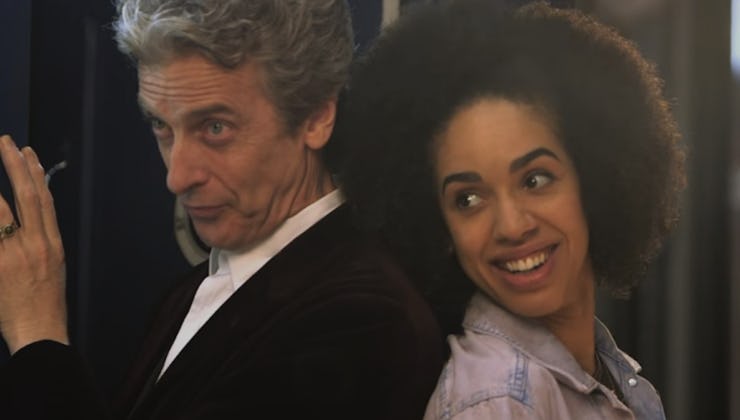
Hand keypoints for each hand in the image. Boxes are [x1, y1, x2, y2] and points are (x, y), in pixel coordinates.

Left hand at [0, 135, 67, 353]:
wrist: (39, 331)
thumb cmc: (45, 304)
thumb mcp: (53, 268)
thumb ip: (40, 243)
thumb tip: (28, 222)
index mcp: (53, 244)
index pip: (44, 200)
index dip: (35, 173)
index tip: (27, 153)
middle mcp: (37, 244)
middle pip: (26, 196)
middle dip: (14, 166)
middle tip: (5, 142)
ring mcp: (15, 254)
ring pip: (2, 210)